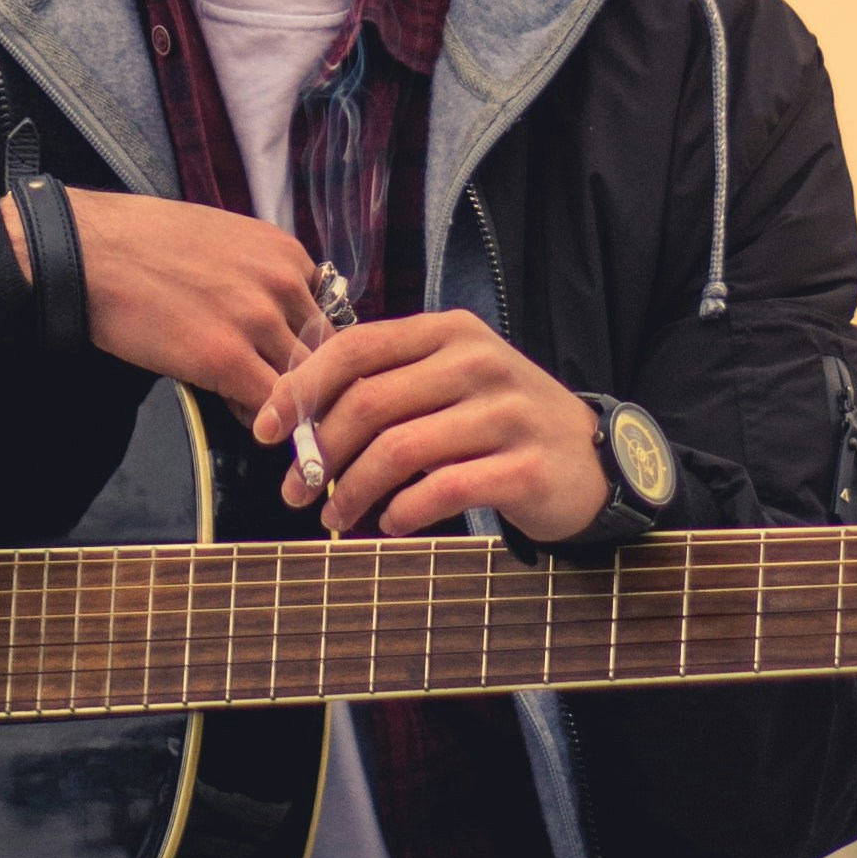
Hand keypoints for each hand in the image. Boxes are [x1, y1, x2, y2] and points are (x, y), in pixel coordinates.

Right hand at [2, 190, 325, 415]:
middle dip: (306, 381)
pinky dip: (265, 421)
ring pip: (303, 382)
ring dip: (285, 404)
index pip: (325, 316)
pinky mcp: (226, 359)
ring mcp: (257, 322)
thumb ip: (259, 274)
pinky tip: (241, 417)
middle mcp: (282, 283)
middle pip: (323, 352)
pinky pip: (271, 405)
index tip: (288, 367)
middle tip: (284, 401)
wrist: (90, 252)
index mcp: (285, 253)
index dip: (307, 349)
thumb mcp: (223, 239)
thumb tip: (272, 315)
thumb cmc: (143, 242)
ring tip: (257, 410)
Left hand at [249, 309, 612, 542]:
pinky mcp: (524, 468)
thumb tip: (296, 420)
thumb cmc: (501, 422)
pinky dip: (402, 513)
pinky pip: (441, 489)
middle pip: (368, 403)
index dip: (300, 389)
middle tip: (296, 491)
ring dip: (351, 492)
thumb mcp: (451, 381)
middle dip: (318, 454)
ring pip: (397, 450)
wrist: (592, 460)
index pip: (354, 348)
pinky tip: (390, 525)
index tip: (264, 430)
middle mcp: (478, 363)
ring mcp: (505, 414)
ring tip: (335, 517)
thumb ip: (388, 385)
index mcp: (450, 332)